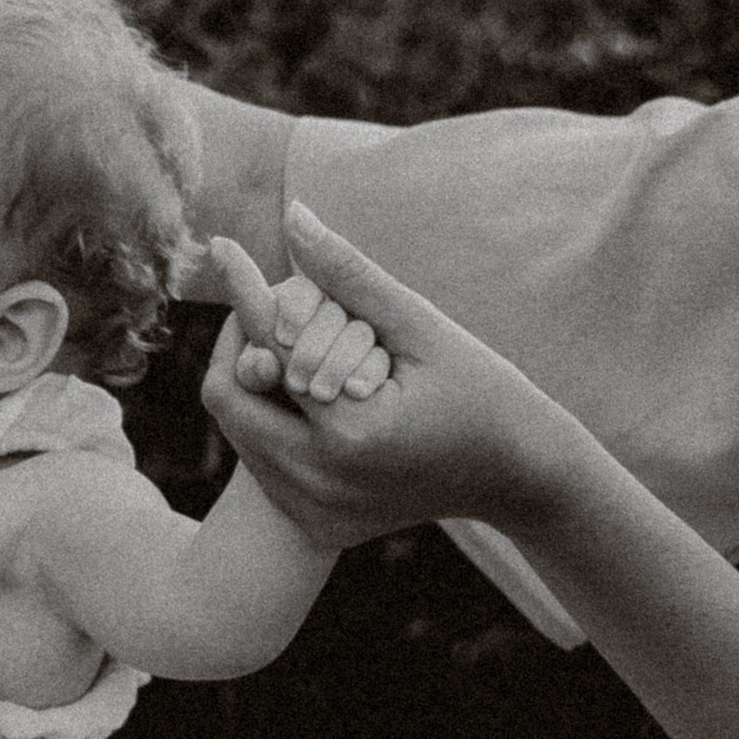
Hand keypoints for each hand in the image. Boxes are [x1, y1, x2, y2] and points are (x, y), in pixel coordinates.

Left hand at [200, 205, 571, 549]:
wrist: (515, 475)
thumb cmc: (482, 388)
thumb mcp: (421, 326)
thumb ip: (350, 274)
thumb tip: (293, 214)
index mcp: (350, 435)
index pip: (267, 347)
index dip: (244, 290)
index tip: (223, 245)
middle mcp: (322, 482)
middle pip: (229, 397)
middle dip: (240, 343)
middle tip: (262, 304)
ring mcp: (316, 510)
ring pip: (239, 429)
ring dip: (253, 381)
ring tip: (283, 341)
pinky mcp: (317, 523)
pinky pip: (263, 461)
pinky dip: (271, 419)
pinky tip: (300, 389)